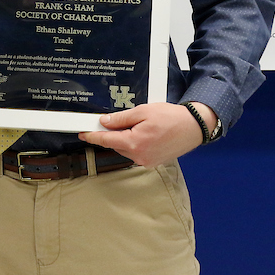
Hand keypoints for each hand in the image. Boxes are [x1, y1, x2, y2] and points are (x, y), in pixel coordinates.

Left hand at [78, 102, 214, 167]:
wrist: (193, 127)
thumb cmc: (171, 117)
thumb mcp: (143, 111)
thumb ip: (121, 119)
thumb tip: (104, 122)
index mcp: (135, 143)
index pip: (106, 140)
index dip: (92, 136)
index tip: (82, 133)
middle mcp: (139, 156)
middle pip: (115, 144)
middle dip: (111, 133)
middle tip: (111, 120)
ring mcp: (146, 161)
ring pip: (125, 148)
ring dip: (124, 138)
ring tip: (137, 124)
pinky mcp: (152, 162)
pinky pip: (136, 152)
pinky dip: (134, 143)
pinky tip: (142, 132)